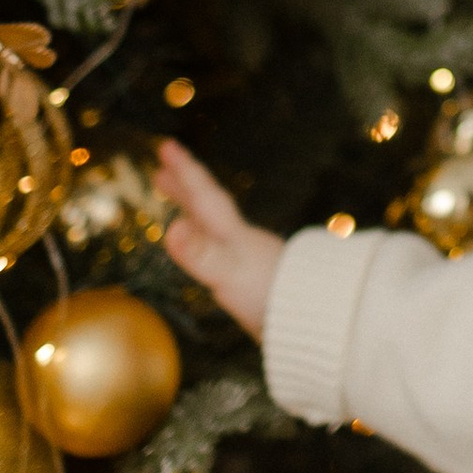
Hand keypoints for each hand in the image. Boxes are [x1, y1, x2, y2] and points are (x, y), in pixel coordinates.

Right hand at [156, 139, 284, 337]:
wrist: (313, 328)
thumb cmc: (272, 298)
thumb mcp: (231, 273)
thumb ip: (202, 254)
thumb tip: (171, 230)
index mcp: (234, 235)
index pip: (205, 196)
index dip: (185, 171)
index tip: (167, 145)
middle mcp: (240, 242)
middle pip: (207, 209)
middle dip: (183, 189)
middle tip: (159, 171)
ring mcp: (246, 262)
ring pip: (214, 231)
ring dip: (193, 217)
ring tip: (177, 212)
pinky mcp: (249, 284)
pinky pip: (219, 254)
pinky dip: (205, 247)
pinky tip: (206, 256)